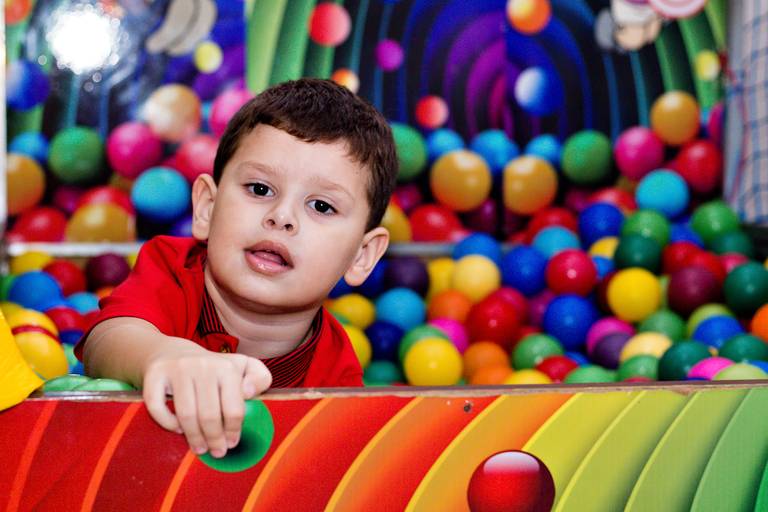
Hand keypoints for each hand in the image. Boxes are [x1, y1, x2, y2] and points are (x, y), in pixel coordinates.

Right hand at [142, 342, 271, 457]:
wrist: (174, 353)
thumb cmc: (214, 368)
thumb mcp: (243, 367)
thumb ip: (260, 378)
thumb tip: (249, 393)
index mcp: (227, 367)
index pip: (233, 408)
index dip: (234, 431)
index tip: (232, 443)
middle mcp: (202, 365)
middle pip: (209, 415)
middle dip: (215, 439)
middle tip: (217, 452)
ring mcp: (177, 369)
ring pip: (186, 414)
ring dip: (194, 437)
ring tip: (200, 448)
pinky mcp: (155, 374)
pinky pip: (158, 407)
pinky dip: (168, 423)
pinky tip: (178, 430)